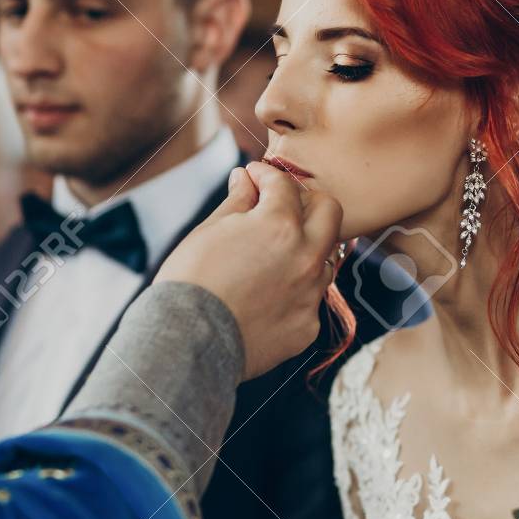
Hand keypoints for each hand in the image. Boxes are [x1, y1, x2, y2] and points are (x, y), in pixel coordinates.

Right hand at [156, 162, 341, 379]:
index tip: (253, 177)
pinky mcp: (308, 326)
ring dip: (305, 247)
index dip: (265, 174)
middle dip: (305, 200)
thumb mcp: (209, 231)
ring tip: (272, 254)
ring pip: (326, 257)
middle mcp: (307, 257)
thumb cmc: (191, 282)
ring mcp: (312, 294)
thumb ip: (238, 202)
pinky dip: (294, 289)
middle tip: (278, 205)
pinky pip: (311, 297)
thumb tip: (245, 179)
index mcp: (281, 225)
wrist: (188, 343)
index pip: (285, 184)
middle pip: (330, 211)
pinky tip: (267, 294)